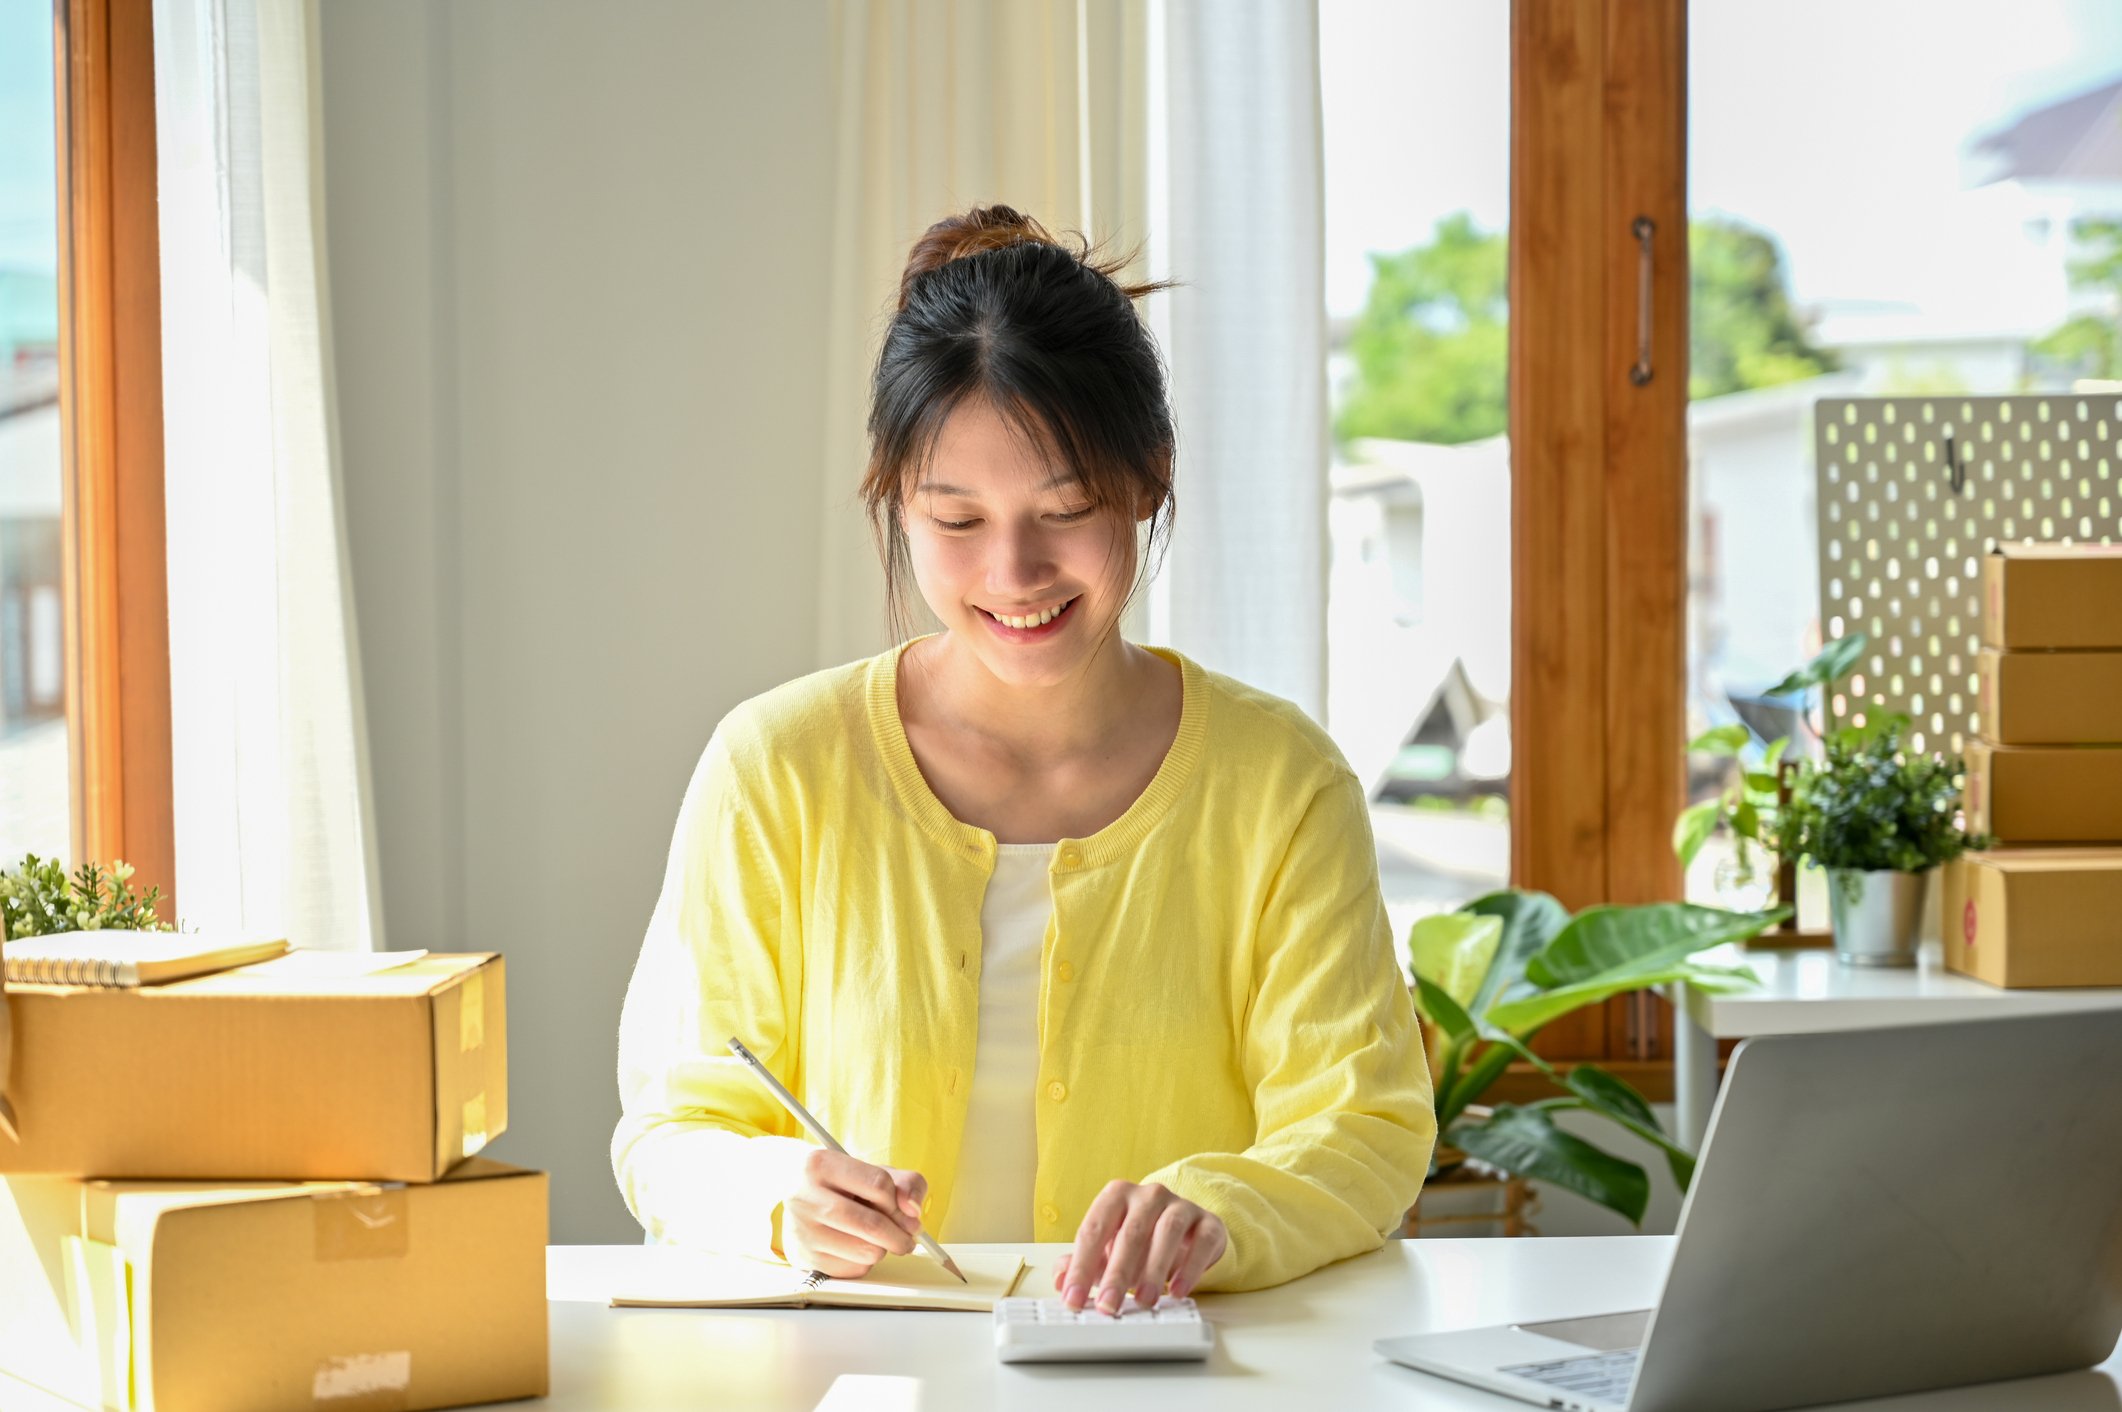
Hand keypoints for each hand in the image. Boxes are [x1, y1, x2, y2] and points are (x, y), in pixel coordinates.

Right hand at [781, 1149, 927, 1278]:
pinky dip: (865, 1261)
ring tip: (875, 1237)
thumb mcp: (874, 1171)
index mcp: (821, 1164)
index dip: (900, 1203)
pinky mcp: (806, 1258)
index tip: (908, 1213)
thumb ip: (906, 1183)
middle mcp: (805, 1197)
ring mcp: (803, 1230)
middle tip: (907, 1237)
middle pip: (872, 1225)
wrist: (798, 1200)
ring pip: (867, 1251)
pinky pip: (854, 1269)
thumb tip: (912, 1209)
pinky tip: (856, 1246)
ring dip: (882, 1248)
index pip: (878, 1184)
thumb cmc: (842, 1184)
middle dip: (899, 1235)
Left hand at [1054, 1180, 1226, 1312]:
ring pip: (1166, 1232)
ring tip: (1144, 1300)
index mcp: (1116, 1196)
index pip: (1093, 1229)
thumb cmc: (1140, 1240)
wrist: (1186, 1230)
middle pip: (1130, 1232)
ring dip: (1154, 1269)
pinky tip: (1178, 1290)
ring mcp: (1180, 1206)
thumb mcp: (1108, 1249)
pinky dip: (1189, 1267)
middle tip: (1108, 1306)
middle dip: (1117, 1272)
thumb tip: (1060, 1280)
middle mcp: (1148, 1195)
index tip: (1073, 1299)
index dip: (1081, 1266)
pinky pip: (1200, 1242)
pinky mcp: (1207, 1223)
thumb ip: (1082, 1263)